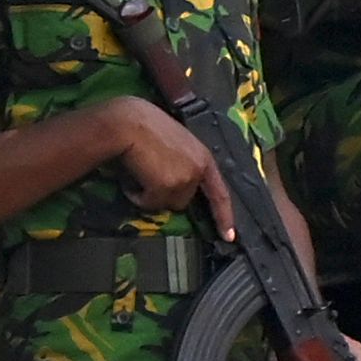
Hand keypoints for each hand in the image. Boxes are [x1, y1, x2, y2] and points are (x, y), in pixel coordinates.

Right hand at [106, 97, 236, 240]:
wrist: (130, 123)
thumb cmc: (147, 127)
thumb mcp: (177, 144)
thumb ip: (185, 163)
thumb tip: (176, 185)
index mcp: (205, 158)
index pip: (219, 193)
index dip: (224, 216)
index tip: (230, 236)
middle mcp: (199, 171)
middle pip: (182, 201)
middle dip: (165, 193)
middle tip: (149, 173)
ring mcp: (185, 180)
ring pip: (165, 203)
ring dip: (150, 194)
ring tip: (139, 172)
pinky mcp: (167, 187)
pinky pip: (149, 203)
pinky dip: (138, 195)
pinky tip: (132, 177)